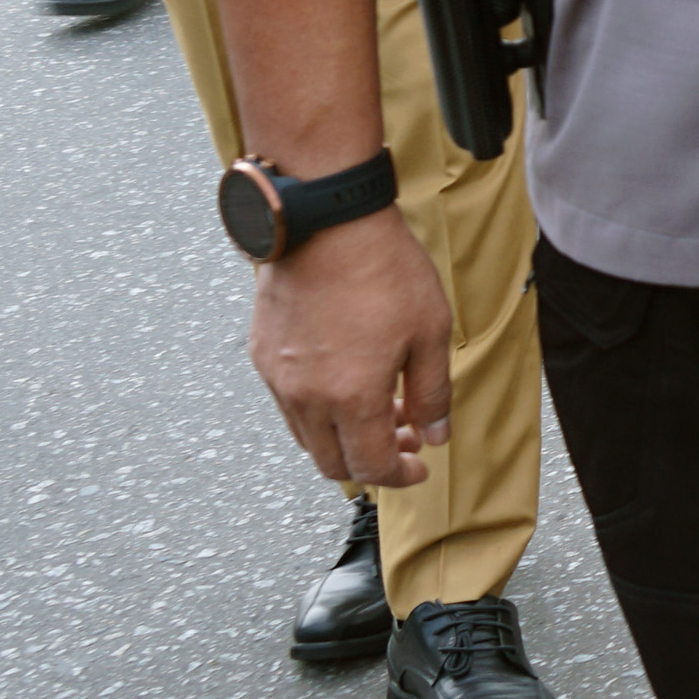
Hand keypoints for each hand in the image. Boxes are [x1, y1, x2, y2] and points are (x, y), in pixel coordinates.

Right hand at [247, 207, 452, 489]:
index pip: (370, 466)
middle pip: (333, 462)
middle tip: (404, 439)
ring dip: (344, 437)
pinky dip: (318, 411)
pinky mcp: (263, 354)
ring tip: (382, 407)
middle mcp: (306, 397)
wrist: (327, 222)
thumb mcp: (431, 331)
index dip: (399, 475)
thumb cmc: (384, 270)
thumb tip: (435, 435)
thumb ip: (433, 392)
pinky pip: (288, 404)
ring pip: (307, 436)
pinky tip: (347, 382)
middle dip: (372, 462)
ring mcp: (278, 377)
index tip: (418, 466)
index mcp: (351, 397)